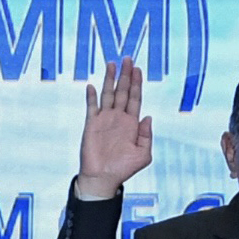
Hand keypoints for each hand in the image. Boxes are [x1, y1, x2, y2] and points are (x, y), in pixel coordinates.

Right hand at [73, 58, 153, 200]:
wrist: (103, 178)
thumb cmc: (123, 169)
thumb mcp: (143, 155)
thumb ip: (146, 136)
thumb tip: (147, 116)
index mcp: (132, 123)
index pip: (135, 98)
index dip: (137, 83)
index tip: (137, 69)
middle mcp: (118, 118)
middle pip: (123, 91)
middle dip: (125, 75)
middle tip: (127, 59)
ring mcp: (104, 120)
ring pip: (108, 94)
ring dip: (110, 79)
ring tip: (111, 64)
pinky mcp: (91, 125)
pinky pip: (91, 107)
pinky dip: (91, 96)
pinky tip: (92, 86)